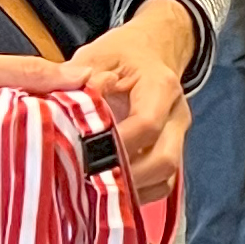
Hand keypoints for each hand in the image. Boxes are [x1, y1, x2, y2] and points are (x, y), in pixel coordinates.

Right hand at [0, 49, 83, 188]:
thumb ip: (29, 72)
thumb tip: (80, 76)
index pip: (59, 134)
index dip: (80, 113)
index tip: (89, 94)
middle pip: (56, 154)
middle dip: (71, 127)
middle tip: (70, 99)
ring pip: (44, 163)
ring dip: (54, 137)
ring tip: (47, 111)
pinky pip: (25, 169)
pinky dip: (34, 148)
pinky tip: (28, 127)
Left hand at [68, 0, 199, 205]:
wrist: (150, 51)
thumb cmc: (121, 54)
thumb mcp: (97, 55)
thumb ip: (81, 81)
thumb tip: (67, 110)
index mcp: (161, 86)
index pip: (146, 124)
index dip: (116, 144)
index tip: (82, 153)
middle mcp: (176, 116)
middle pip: (164, 160)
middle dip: (126, 178)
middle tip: (87, 181)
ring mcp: (177, 138)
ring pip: (165, 179)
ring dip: (131, 190)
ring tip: (94, 191)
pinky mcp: (170, 152)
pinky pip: (161, 185)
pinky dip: (137, 193)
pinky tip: (109, 190)